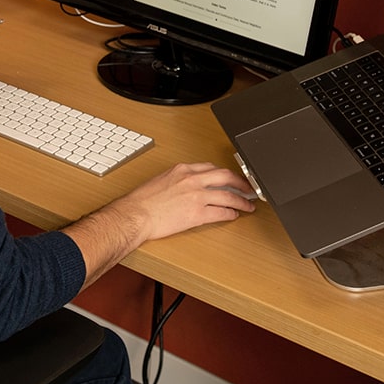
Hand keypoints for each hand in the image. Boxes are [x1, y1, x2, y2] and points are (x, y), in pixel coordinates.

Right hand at [112, 162, 256, 241]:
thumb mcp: (160, 180)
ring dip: (241, 201)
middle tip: (248, 187)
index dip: (224, 173)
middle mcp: (192, 180)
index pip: (211, 167)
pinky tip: (233, 215)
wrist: (135, 215)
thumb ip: (177, 179)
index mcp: (182, 169)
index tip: (229, 177)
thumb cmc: (141, 202)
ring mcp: (196, 196)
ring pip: (228, 195)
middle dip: (241, 182)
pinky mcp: (197, 214)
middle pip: (225, 176)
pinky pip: (220, 212)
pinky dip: (230, 214)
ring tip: (248, 205)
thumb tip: (186, 185)